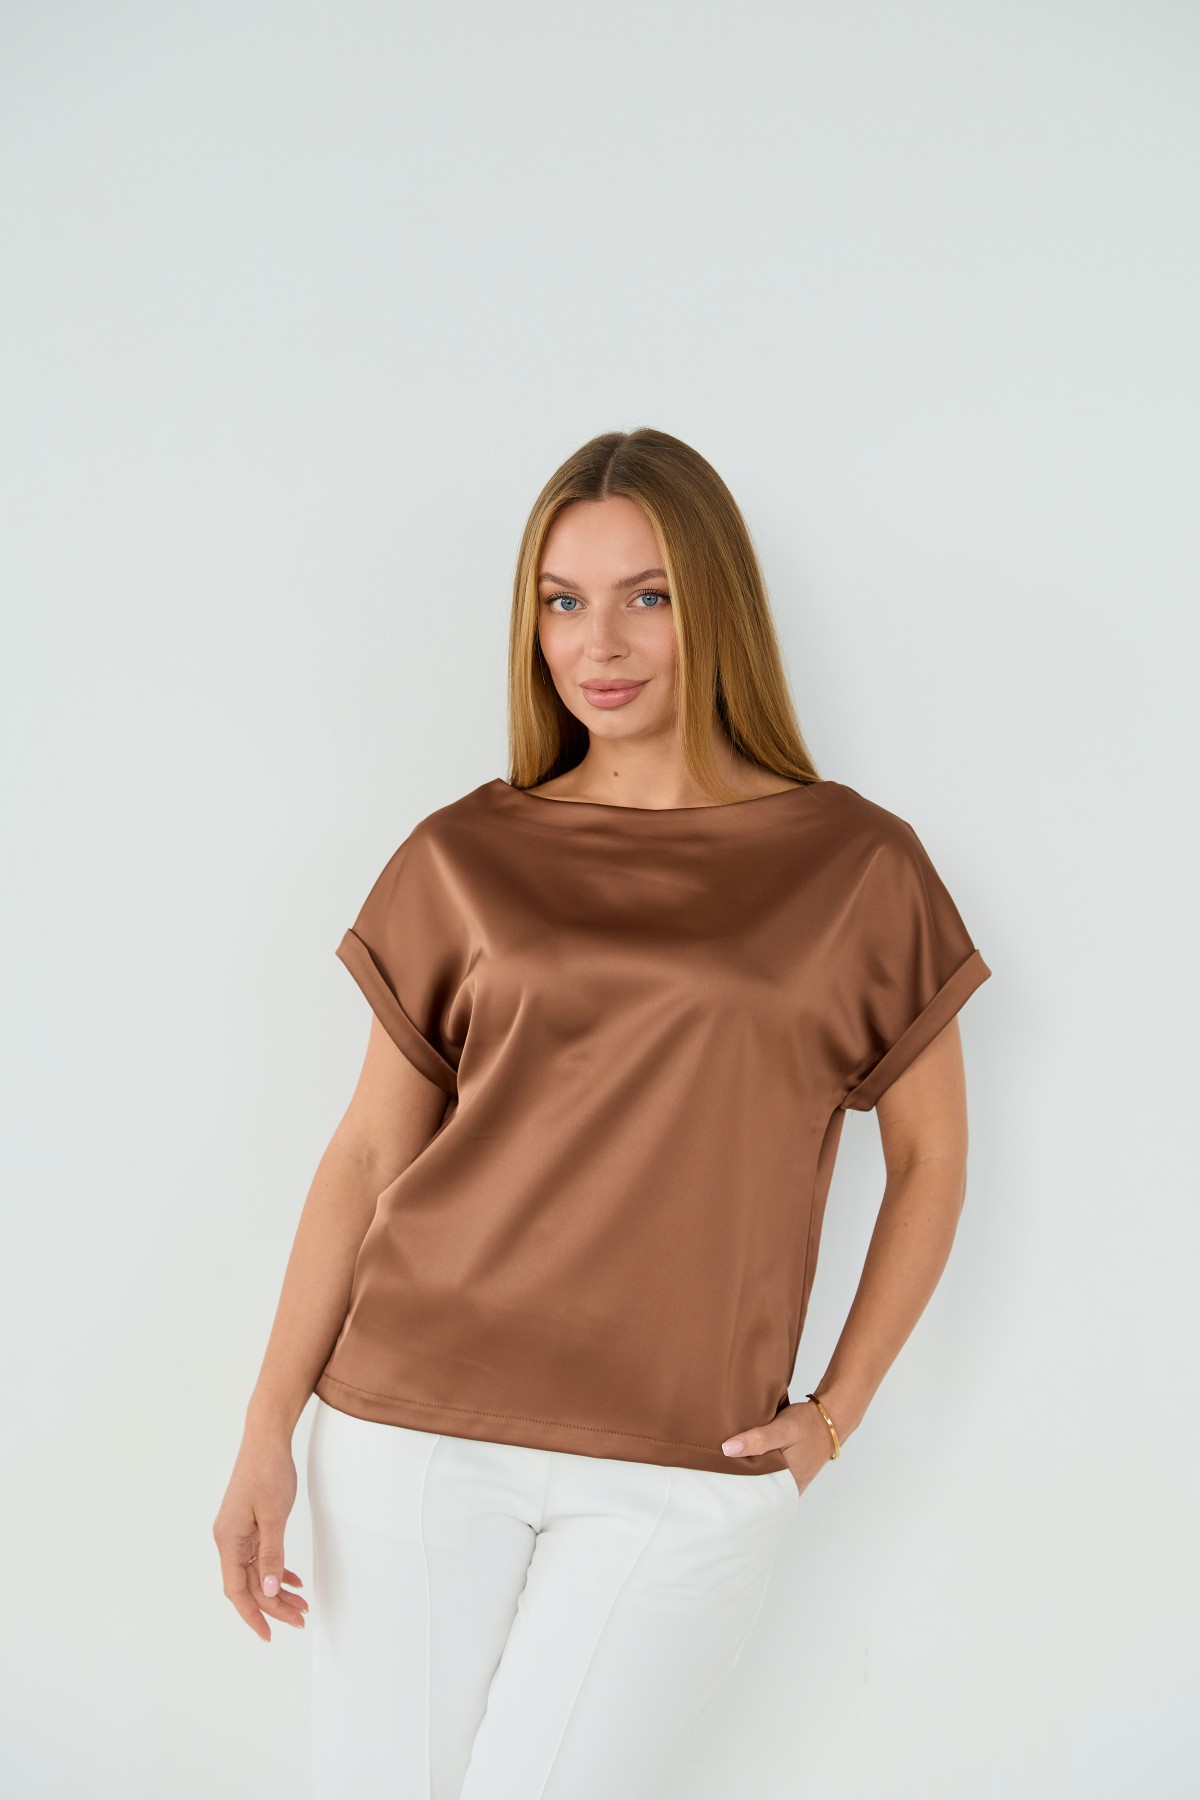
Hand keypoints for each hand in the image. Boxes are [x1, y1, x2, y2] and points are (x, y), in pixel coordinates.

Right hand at [212, 1432, 307, 1641]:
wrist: (267, 1439)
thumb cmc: (268, 1472)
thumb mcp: (274, 1515)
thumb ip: (272, 1554)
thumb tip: (270, 1590)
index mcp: (228, 1539)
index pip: (237, 1590)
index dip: (252, 1614)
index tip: (269, 1634)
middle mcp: (229, 1539)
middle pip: (249, 1584)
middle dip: (273, 1605)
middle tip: (299, 1618)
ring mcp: (238, 1533)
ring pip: (257, 1573)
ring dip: (278, 1590)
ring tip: (301, 1605)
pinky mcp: (250, 1525)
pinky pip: (261, 1557)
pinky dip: (277, 1570)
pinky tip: (294, 1581)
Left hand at [721, 1399, 834, 1498]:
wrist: (829, 1418)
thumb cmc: (808, 1424)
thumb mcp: (783, 1428)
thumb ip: (758, 1439)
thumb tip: (728, 1449)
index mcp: (787, 1484)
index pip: (754, 1496)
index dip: (734, 1488)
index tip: (716, 1478)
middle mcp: (788, 1488)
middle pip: (757, 1490)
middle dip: (738, 1482)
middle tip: (716, 1471)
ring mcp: (789, 1481)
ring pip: (762, 1482)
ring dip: (748, 1473)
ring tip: (725, 1466)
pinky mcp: (789, 1471)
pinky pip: (769, 1474)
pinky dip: (758, 1467)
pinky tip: (745, 1458)